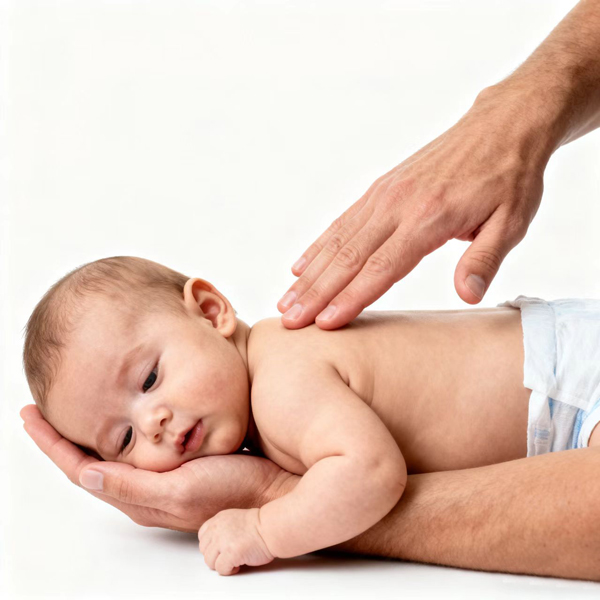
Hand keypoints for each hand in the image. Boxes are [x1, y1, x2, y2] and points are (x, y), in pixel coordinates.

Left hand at [20, 404, 295, 531]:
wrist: (275, 490)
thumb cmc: (234, 490)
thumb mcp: (180, 490)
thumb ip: (133, 485)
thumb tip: (86, 473)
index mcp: (138, 494)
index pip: (80, 468)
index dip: (52, 443)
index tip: (29, 415)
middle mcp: (144, 487)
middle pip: (90, 462)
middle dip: (62, 437)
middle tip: (42, 410)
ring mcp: (162, 476)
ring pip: (113, 453)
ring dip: (89, 434)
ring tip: (73, 411)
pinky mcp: (179, 462)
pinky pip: (137, 447)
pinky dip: (121, 430)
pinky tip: (126, 415)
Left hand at [198, 507, 274, 574]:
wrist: (271, 527)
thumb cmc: (260, 525)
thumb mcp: (235, 518)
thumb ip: (223, 527)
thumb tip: (216, 543)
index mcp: (219, 519)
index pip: (203, 535)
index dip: (210, 545)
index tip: (219, 549)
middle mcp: (218, 528)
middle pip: (204, 550)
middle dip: (215, 556)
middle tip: (227, 556)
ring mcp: (222, 541)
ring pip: (209, 561)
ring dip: (220, 564)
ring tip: (233, 561)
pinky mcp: (230, 553)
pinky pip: (220, 569)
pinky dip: (229, 571)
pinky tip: (238, 565)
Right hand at [278, 83, 553, 329]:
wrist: (502, 124)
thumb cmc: (509, 177)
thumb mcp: (512, 221)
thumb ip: (485, 259)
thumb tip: (467, 295)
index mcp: (430, 218)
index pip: (382, 267)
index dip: (352, 297)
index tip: (325, 322)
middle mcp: (397, 205)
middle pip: (348, 256)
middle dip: (316, 292)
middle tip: (289, 321)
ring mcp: (384, 195)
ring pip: (337, 240)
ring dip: (309, 273)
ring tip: (286, 300)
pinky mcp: (380, 189)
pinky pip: (342, 222)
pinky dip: (318, 246)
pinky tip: (301, 264)